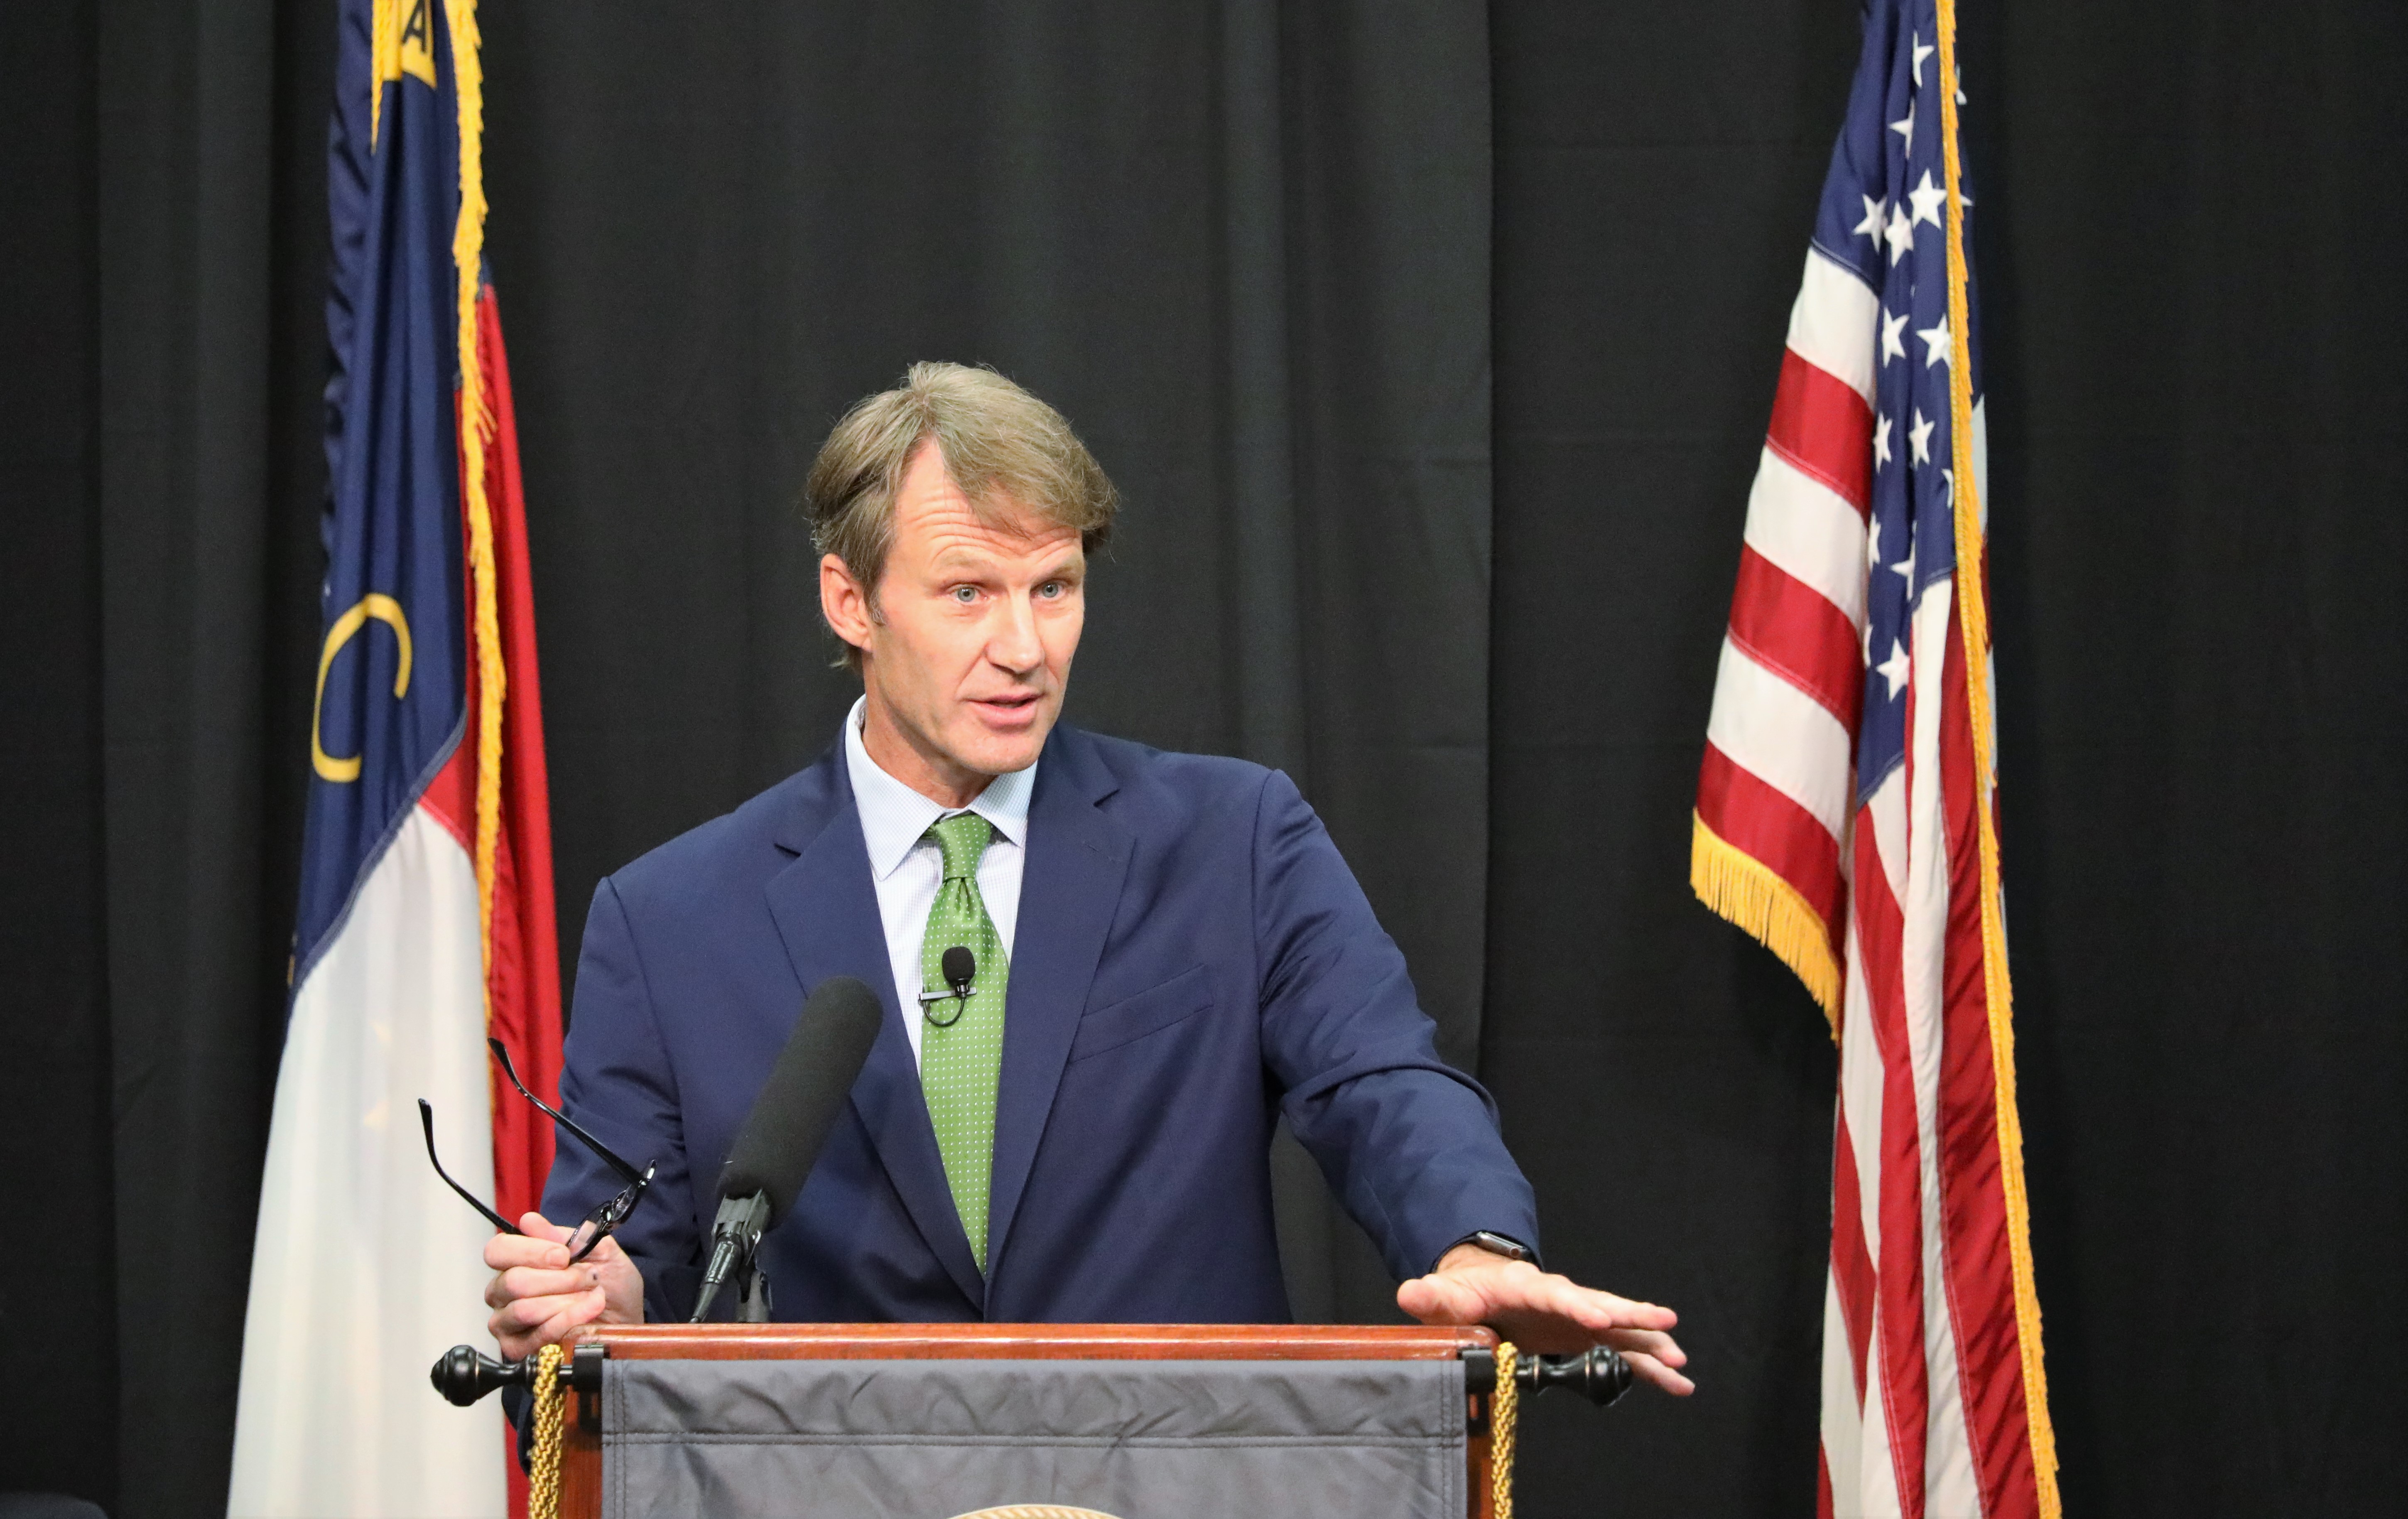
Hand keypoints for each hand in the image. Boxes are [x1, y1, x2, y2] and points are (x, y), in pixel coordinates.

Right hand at [483, 1211, 644, 1359]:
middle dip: (560, 1279)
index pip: (497, 1250)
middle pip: (513, 1281)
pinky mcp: (516, 1349)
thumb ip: (566, 1236)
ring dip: (566, 1301)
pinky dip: (567, 1321)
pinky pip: (535, 1335)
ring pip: (523, 1309)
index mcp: (515, 1262)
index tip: (564, 1255)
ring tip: (592, 1297)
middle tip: (588, 1278)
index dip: (530, 1251)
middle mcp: (503, 1291)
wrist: (626, 1318)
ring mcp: (506, 1322)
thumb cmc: (609, 1283)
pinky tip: (588, 1313)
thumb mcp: (600, 1250)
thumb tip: (530, 1222)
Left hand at [1397, 1244, 1693, 1395]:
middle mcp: (1561, 1299)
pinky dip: (1649, 1365)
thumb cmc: (1465, 1293)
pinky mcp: (1586, 1337)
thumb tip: (1411, 1293)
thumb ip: (1432, 1297)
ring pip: (1620, 1328)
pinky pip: (1622, 1350)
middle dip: (1630, 1313)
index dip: (1576, 1305)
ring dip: (1649, 1342)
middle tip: (1663, 1323)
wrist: (1482, 1288)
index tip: (1598, 1317)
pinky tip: (1676, 1383)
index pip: (1554, 1293)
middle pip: (1599, 1303)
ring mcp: (1578, 1318)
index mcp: (1526, 1287)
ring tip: (1679, 1361)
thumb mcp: (1445, 1295)